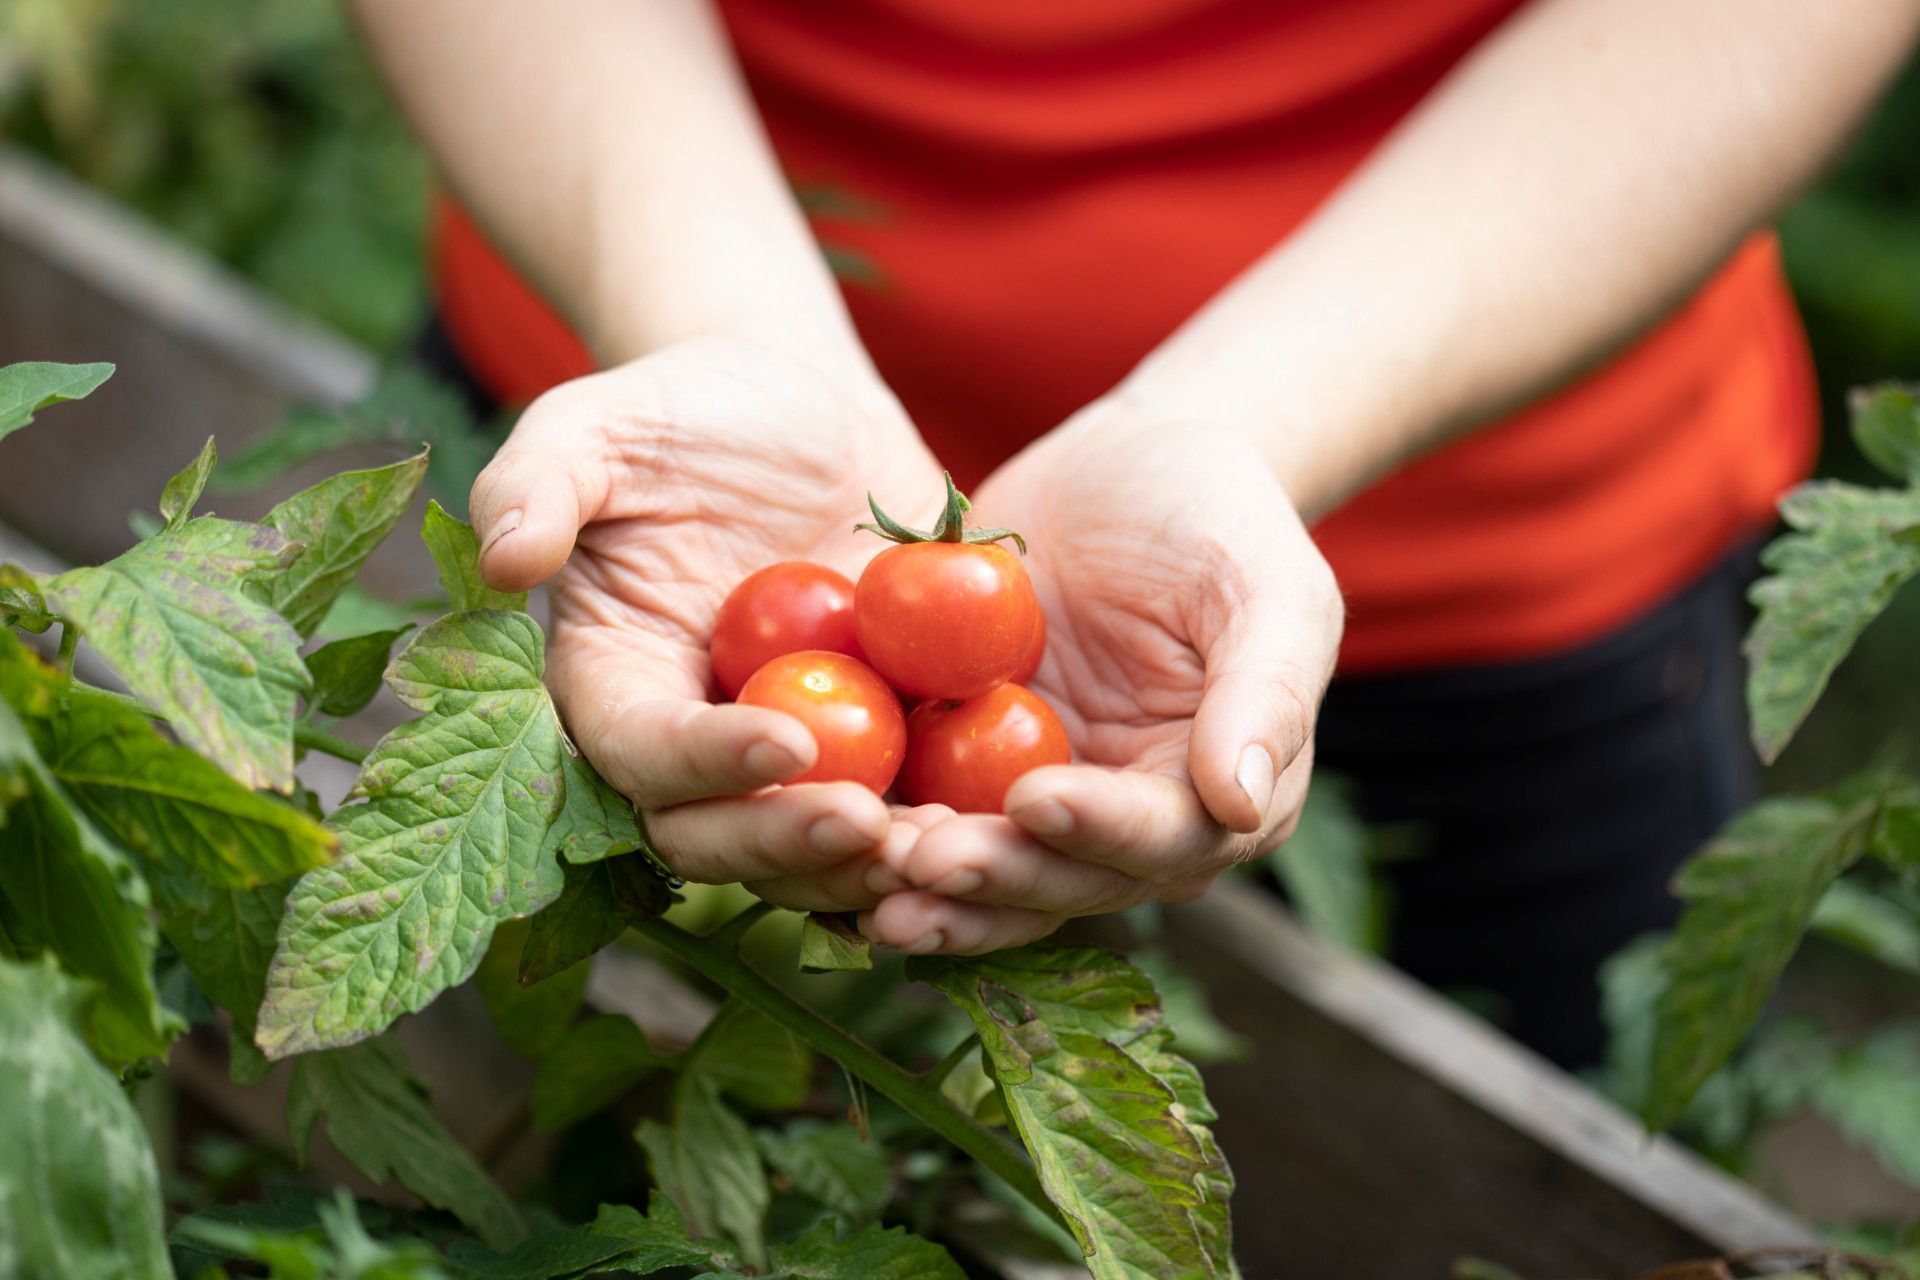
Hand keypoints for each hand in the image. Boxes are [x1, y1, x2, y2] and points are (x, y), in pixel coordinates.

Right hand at [471, 336, 942, 905]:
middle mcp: (697, 744)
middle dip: (790, 844)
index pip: (644, 756)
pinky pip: (909, 806)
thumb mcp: (597, 422)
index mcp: (615, 686)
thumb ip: (540, 481)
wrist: (798, 409)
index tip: (784, 741)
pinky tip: (1011, 823)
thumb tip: (503, 559)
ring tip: (948, 848)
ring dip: (875, 867)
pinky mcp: (880, 743)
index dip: (704, 765)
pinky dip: (949, 827)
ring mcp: (794, 755)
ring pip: (818, 849)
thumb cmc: (683, 412)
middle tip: (869, 825)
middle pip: (725, 836)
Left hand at [859, 405, 1343, 953]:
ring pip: (985, 871)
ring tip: (861, 873)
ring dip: (924, 884)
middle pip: (1062, 880)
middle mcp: (1126, 828)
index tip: (1034, 799)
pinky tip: (806, 831)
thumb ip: (1265, 691)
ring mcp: (1039, 805)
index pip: (1162, 839)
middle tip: (920, 860)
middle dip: (993, 877)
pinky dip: (869, 837)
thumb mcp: (1267, 585)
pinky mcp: (964, 771)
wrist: (1125, 468)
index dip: (1100, 831)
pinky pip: (919, 813)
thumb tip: (1242, 801)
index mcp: (1216, 800)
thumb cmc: (1219, 518)